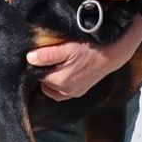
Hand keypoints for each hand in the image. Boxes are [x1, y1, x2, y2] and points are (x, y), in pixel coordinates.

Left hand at [26, 14, 141, 100]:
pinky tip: (63, 72)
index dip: (37, 64)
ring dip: (51, 78)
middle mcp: (66, 91)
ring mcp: (74, 93)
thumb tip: (30, 58)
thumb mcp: (68, 48)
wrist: (112, 54)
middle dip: (44, 71)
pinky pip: (62, 91)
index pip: (38, 75)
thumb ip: (48, 55)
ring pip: (53, 88)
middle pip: (45, 82)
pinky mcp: (80, 92)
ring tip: (56, 64)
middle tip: (49, 57)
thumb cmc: (90, 48)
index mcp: (60, 82)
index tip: (40, 55)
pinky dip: (60, 84)